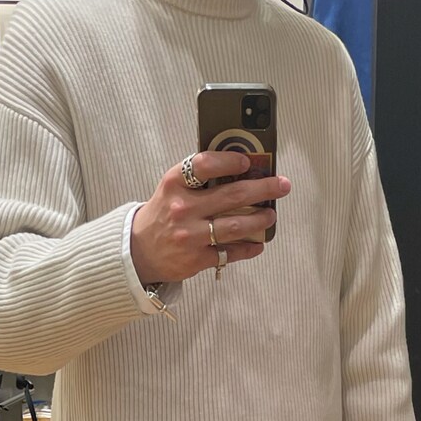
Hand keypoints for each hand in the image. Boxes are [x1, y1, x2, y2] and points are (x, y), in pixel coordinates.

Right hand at [130, 152, 290, 284]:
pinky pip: (229, 253)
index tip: (248, 162)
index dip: (230, 161)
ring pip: (235, 226)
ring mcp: (190, 236)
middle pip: (232, 195)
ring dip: (259, 220)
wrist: (139, 250)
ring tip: (270, 215)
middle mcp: (183, 208)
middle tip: (281, 185)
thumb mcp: (173, 188)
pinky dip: (248, 249)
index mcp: (175, 183)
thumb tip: (241, 168)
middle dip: (263, 189)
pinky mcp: (196, 259)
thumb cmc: (164, 214)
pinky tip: (258, 244)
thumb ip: (199, 178)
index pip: (205, 165)